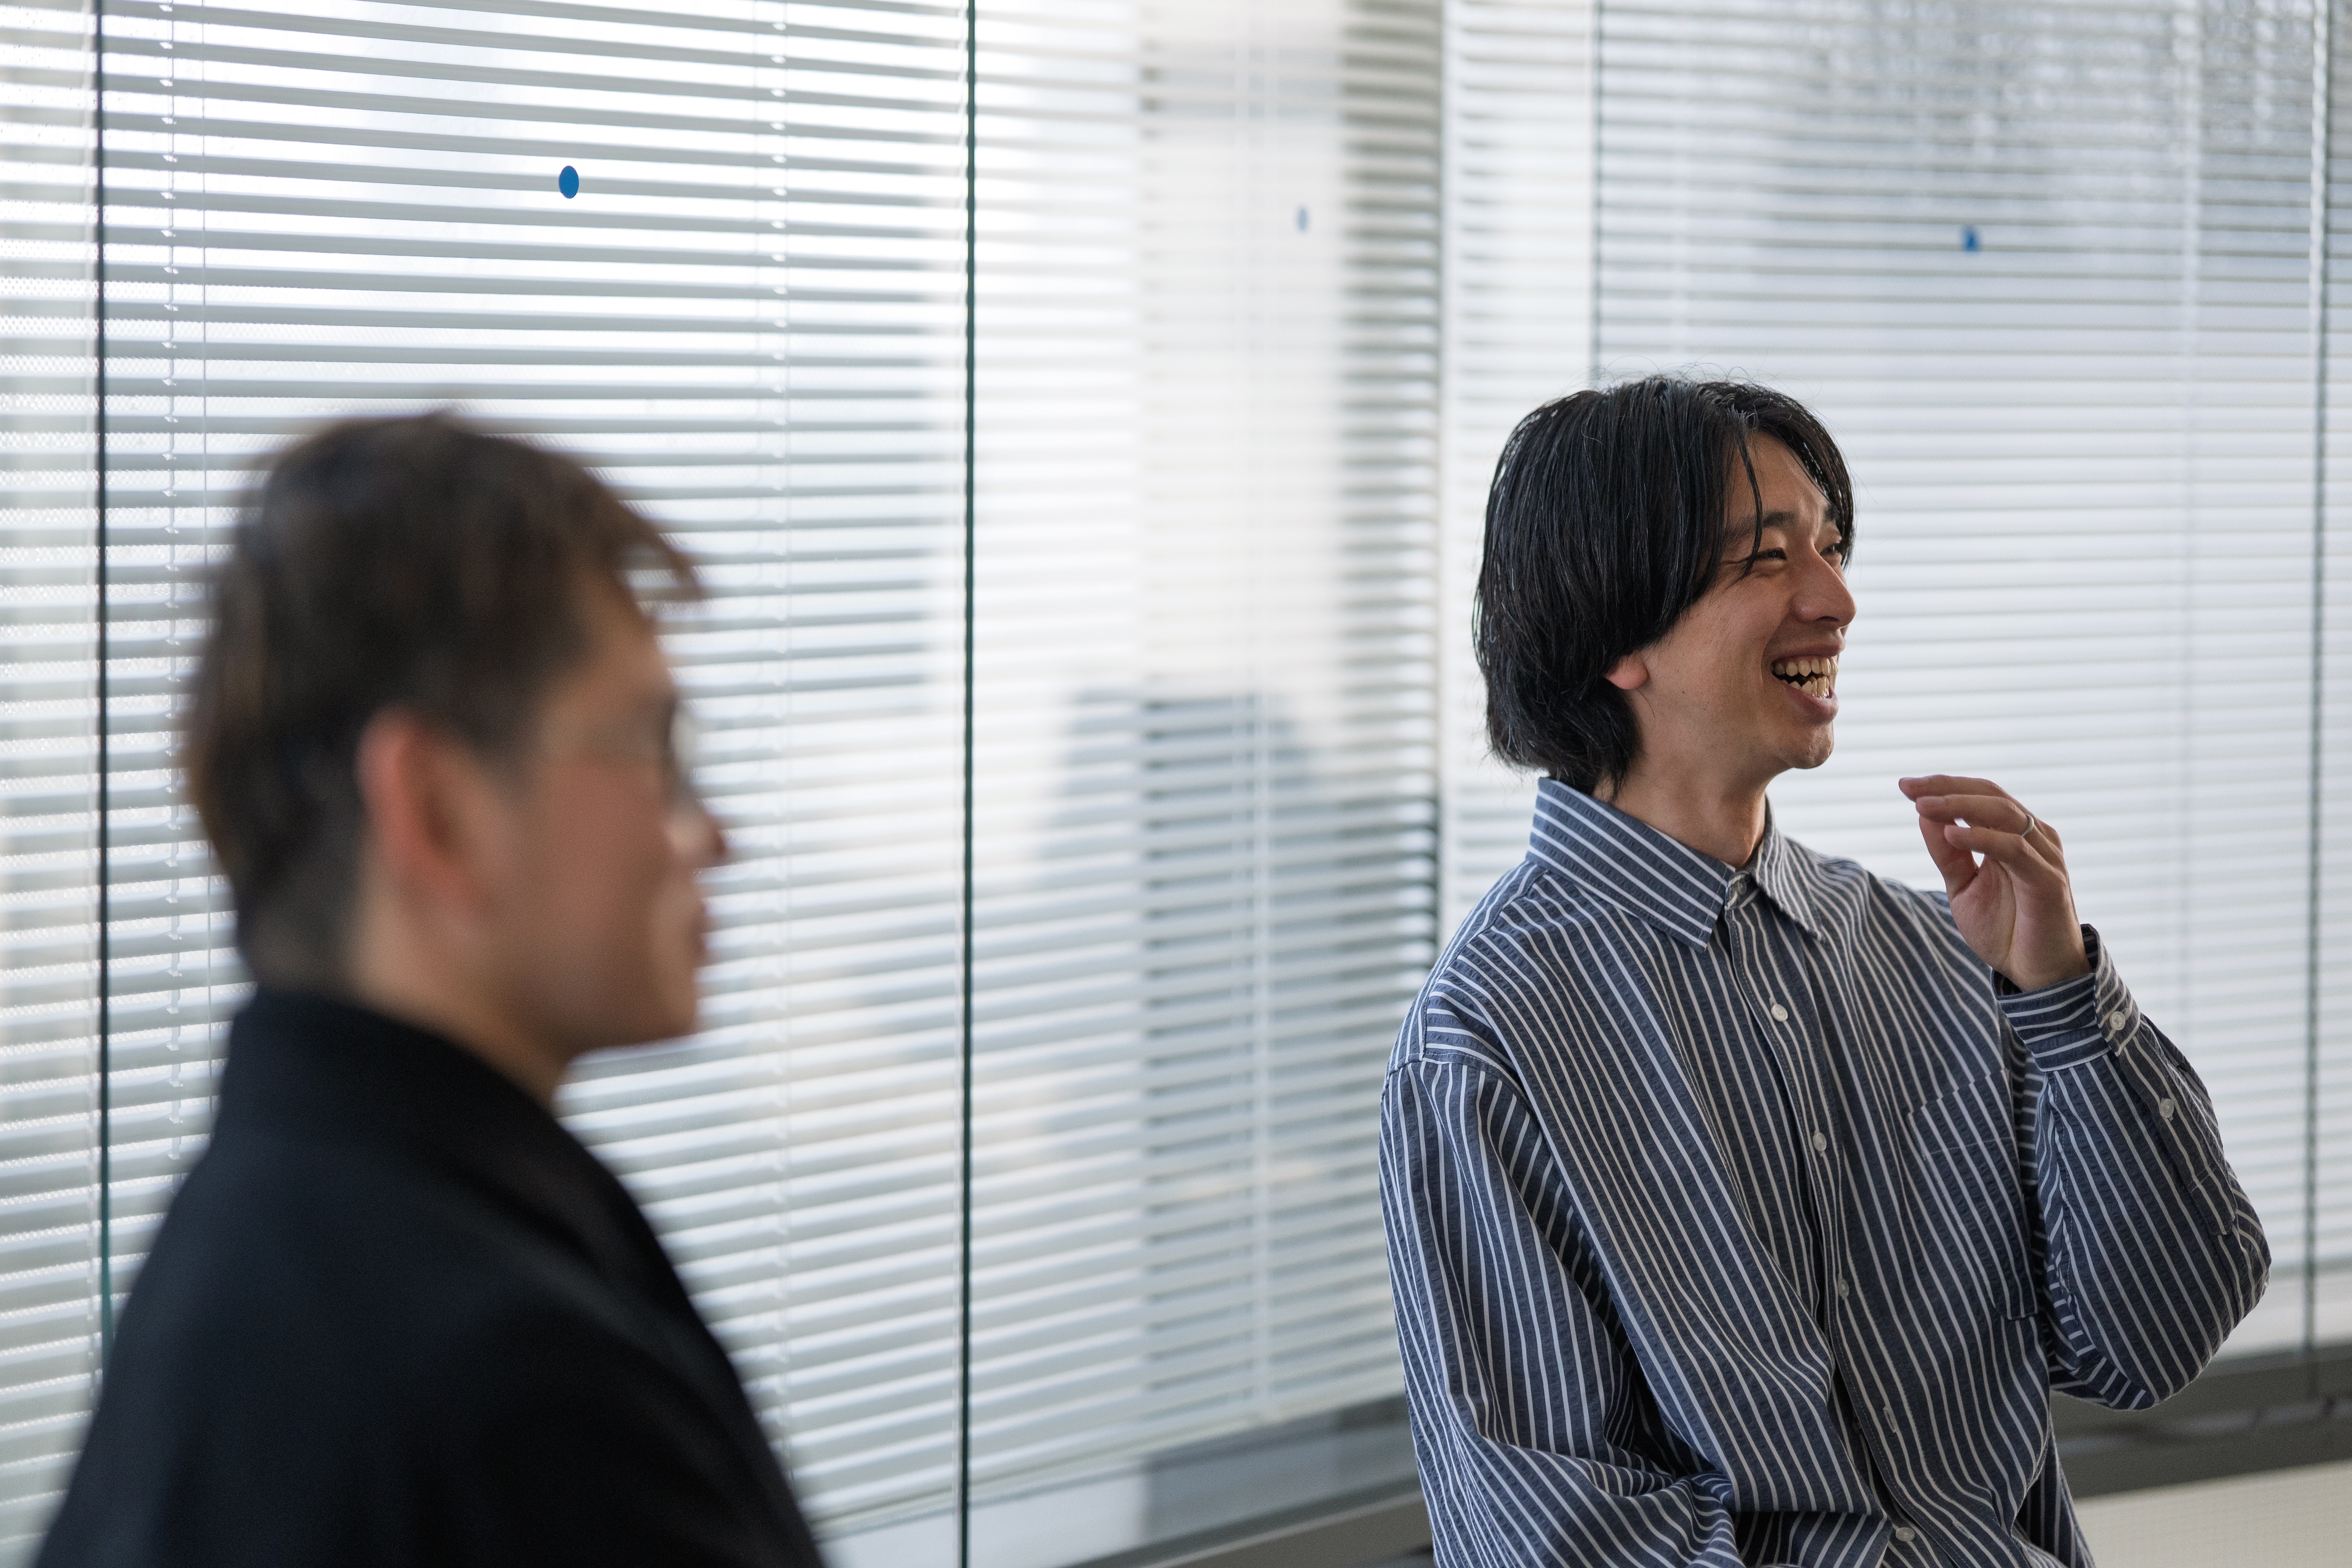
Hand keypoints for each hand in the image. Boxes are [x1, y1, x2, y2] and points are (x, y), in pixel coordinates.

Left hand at [1898, 775, 2090, 991]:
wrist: (2036, 974)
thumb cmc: (2004, 929)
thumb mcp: (1962, 886)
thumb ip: (1947, 853)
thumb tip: (1924, 813)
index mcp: (2015, 835)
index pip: (1981, 795)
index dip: (1944, 785)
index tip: (1905, 785)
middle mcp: (2034, 838)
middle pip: (1991, 795)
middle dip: (1947, 788)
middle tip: (1909, 788)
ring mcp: (2044, 856)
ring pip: (2004, 814)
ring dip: (1959, 805)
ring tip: (1922, 806)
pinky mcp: (2048, 880)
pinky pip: (2014, 849)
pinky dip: (1982, 838)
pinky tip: (1951, 834)